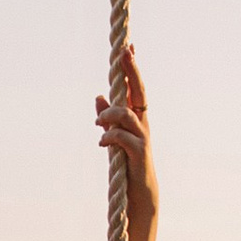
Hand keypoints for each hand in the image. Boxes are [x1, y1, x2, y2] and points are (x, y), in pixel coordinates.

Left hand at [96, 46, 155, 220]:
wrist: (137, 193)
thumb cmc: (125, 164)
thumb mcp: (113, 137)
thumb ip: (107, 118)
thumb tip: (99, 95)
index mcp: (136, 117)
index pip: (134, 87)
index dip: (132, 67)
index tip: (128, 46)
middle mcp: (142, 123)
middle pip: (139, 91)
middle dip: (132, 71)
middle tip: (125, 52)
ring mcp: (142, 137)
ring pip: (127, 114)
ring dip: (110, 114)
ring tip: (98, 124)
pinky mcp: (139, 152)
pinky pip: (124, 138)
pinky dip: (110, 137)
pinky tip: (101, 143)